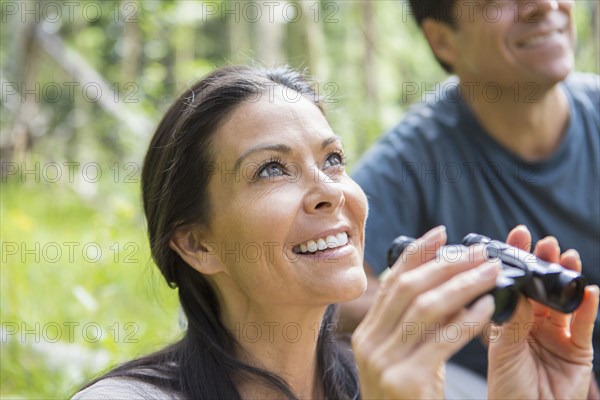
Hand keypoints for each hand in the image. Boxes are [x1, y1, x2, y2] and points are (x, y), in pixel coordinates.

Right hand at [352, 226, 499, 398]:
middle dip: (444, 264)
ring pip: (424, 308)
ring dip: (461, 285)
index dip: (416, 253)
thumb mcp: (405, 355)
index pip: (390, 282)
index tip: (441, 232)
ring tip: (489, 272)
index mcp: (366, 333)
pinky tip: (486, 306)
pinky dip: (467, 320)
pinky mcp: (406, 381)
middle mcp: (369, 343)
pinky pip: (441, 340)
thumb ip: (416, 322)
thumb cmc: (408, 397)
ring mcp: (383, 362)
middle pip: (407, 289)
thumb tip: (445, 279)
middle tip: (476, 251)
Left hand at [487, 225, 598, 399]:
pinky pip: (585, 325)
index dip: (518, 260)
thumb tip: (518, 291)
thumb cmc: (508, 388)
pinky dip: (589, 307)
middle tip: (545, 243)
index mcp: (511, 320)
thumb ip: (514, 322)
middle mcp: (534, 323)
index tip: (517, 236)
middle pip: (542, 287)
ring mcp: (558, 335)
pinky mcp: (579, 350)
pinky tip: (589, 290)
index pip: (516, 284)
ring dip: (566, 278)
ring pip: (564, 300)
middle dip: (544, 263)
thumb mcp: (504, 351)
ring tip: (566, 257)